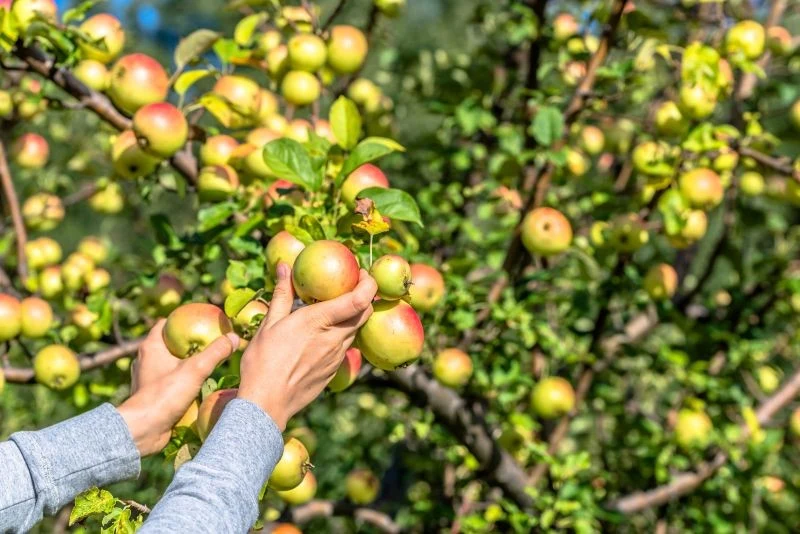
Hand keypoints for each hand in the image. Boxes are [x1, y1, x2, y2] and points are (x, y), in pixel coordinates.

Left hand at [118, 320, 239, 455]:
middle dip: (187, 343)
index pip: (165, 324)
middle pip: (169, 344)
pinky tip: (196, 386)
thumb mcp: (196, 369)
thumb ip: (216, 352)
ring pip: (168, 364)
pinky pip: (168, 382)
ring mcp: (147, 379)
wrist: (143, 429)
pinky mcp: (151, 395)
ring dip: (184, 364)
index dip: (181, 320)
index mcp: (151, 347)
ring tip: (205, 365)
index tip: (201, 321)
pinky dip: (180, 381)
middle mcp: (145, 360)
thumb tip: (234, 337)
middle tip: (209, 343)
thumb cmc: (165, 395)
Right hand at [237, 262, 376, 429]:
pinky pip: (345, 346)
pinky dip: (342, 333)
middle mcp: (334, 338)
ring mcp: (337, 356)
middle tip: (351, 284)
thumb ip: (282, 294)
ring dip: (352, 315)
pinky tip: (324, 332)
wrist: (267, 404)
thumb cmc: (263, 361)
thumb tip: (284, 267)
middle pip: (364, 313)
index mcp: (319, 321)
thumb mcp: (269, 324)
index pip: (360, 300)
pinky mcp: (334, 369)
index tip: (361, 272)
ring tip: (335, 306)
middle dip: (364, 295)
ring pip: (355, 329)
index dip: (368, 284)